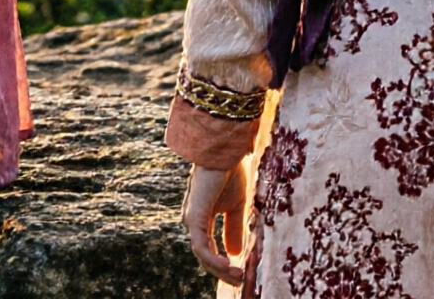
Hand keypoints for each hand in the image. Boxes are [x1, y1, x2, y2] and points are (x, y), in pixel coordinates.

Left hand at [183, 163, 249, 284]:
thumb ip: (233, 229)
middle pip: (205, 257)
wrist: (223, 153)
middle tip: (241, 281)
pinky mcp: (195, 218)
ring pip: (203, 256)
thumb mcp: (235, 207)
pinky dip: (214, 260)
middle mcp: (193, 221)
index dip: (223, 265)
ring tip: (238, 275)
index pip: (209, 250)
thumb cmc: (229, 173)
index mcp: (201, 218)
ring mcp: (192, 220)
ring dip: (221, 269)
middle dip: (223, 272)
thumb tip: (235, 254)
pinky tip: (229, 265)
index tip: (241, 274)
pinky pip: (201, 247)